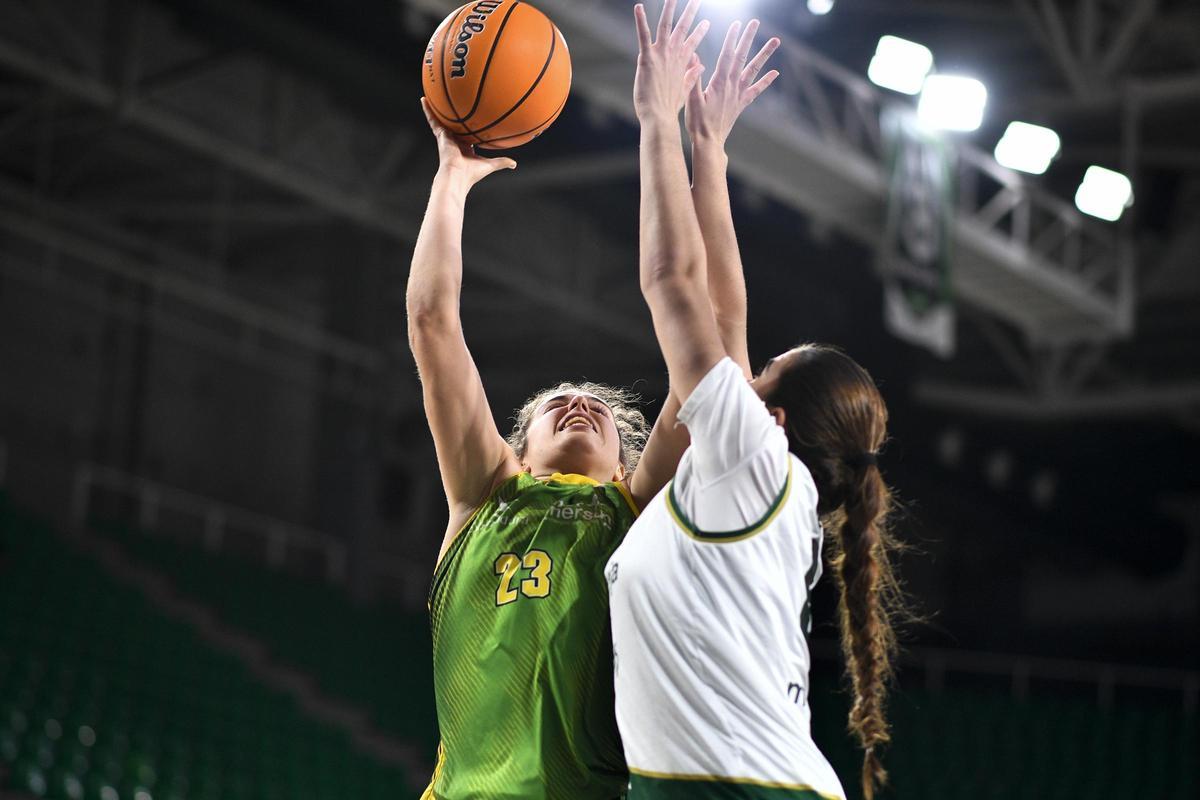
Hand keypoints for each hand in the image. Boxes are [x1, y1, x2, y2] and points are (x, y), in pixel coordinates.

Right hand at [421, 98, 515, 185]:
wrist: (458, 176)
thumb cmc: (472, 174)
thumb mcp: (490, 165)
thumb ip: (501, 162)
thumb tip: (514, 164)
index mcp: (465, 148)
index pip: (466, 135)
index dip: (468, 128)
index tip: (471, 121)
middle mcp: (455, 141)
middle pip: (453, 125)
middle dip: (452, 117)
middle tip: (452, 104)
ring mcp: (447, 138)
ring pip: (441, 120)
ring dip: (436, 109)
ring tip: (432, 95)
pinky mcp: (440, 135)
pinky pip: (433, 120)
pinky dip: (428, 110)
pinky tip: (424, 99)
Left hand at [633, 0, 709, 123]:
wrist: (658, 117)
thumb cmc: (668, 108)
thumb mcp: (683, 90)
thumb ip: (691, 75)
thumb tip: (700, 65)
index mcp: (681, 64)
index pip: (692, 43)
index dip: (699, 32)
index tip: (707, 23)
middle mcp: (673, 55)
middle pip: (683, 28)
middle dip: (690, 12)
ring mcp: (661, 55)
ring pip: (666, 25)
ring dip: (670, 9)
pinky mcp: (647, 57)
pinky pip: (643, 35)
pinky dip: (641, 21)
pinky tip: (639, 7)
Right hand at [684, 19, 779, 146]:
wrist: (709, 142)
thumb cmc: (697, 122)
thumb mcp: (691, 99)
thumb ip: (693, 78)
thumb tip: (694, 58)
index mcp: (719, 82)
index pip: (727, 55)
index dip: (732, 38)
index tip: (736, 23)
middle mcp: (732, 86)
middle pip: (742, 57)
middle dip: (748, 38)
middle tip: (755, 22)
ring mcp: (739, 94)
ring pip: (753, 70)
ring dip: (764, 54)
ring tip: (775, 40)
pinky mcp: (741, 103)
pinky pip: (756, 90)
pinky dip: (766, 81)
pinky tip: (775, 72)